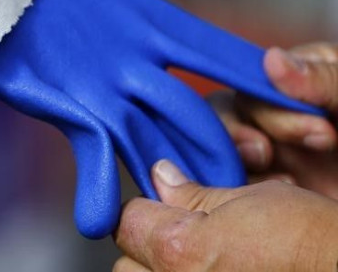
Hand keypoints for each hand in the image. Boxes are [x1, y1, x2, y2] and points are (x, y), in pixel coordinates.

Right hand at [0, 0, 320, 237]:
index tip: (302, 104)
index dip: (262, 82)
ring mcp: (105, 82)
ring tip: (208, 213)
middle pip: (200, 114)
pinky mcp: (70, 103)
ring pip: (161, 141)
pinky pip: (96, 156)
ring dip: (184, 180)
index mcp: (152, 20)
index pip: (222, 55)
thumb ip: (133, 33)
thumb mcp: (100, 4)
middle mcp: (137, 55)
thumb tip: (150, 54)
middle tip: (254, 182)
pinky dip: (99, 190)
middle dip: (228, 152)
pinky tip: (103, 221)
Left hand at [115, 159, 337, 270]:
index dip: (143, 208)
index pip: (126, 221)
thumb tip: (161, 177)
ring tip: (199, 263)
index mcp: (180, 251)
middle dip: (145, 248)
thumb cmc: (312, 242)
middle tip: (178, 239)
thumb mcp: (250, 201)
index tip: (156, 206)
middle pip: (127, 265)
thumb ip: (193, 194)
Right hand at [215, 44, 337, 197]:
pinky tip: (278, 193)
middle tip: (282, 150)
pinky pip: (233, 177)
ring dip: (236, 156)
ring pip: (223, 141)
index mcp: (304, 81)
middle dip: (246, 129)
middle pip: (229, 108)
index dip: (268, 102)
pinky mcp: (272, 184)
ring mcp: (275, 149)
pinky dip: (240, 185)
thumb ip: (323, 79)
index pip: (256, 78)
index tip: (312, 127)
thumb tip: (272, 60)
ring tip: (279, 180)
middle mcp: (281, 112)